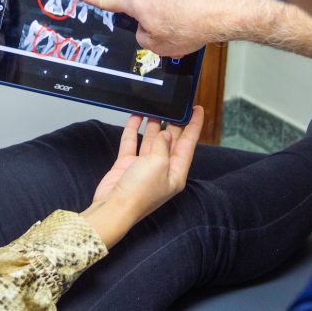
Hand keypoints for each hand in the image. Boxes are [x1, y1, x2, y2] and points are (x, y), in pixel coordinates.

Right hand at [80, 0, 256, 56]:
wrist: (221, 11)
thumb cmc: (192, 26)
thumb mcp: (157, 46)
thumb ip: (143, 37)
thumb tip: (145, 29)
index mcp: (139, 2)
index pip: (110, 0)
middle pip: (144, 3)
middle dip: (152, 15)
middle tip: (169, 29)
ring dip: (172, 8)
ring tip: (188, 21)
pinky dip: (186, 1)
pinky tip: (197, 11)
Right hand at [81, 107, 203, 247]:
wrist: (114, 207)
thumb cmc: (139, 193)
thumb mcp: (158, 164)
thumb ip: (163, 145)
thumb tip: (165, 133)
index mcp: (176, 172)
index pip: (189, 144)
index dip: (194, 125)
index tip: (197, 109)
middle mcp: (162, 169)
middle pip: (171, 140)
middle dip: (173, 122)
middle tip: (174, 105)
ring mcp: (144, 166)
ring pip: (151, 139)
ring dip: (153, 124)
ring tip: (155, 107)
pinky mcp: (128, 164)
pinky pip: (132, 142)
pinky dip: (133, 129)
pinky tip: (135, 117)